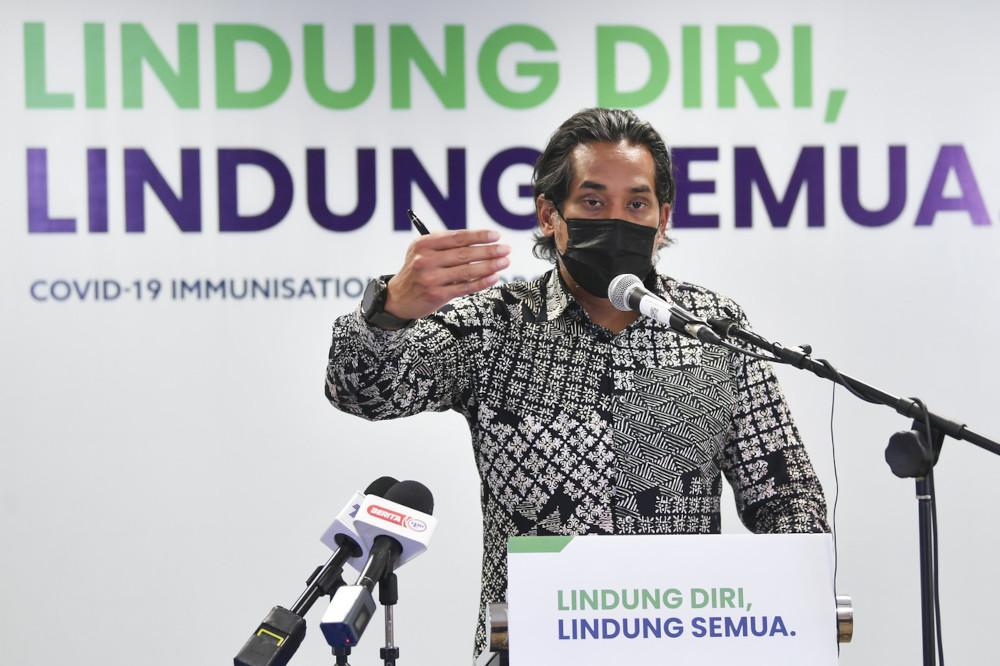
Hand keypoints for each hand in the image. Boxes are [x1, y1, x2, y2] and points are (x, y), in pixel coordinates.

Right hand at [384, 229, 509, 320]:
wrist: (397, 298)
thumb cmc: (416, 271)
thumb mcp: (422, 251)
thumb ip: (444, 243)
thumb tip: (478, 240)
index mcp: (424, 244)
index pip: (457, 237)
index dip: (479, 236)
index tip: (496, 235)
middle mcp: (426, 260)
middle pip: (464, 253)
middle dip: (489, 251)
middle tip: (506, 249)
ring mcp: (431, 278)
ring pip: (466, 271)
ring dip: (489, 266)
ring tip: (504, 262)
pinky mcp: (437, 295)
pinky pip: (464, 287)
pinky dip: (481, 282)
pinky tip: (493, 277)